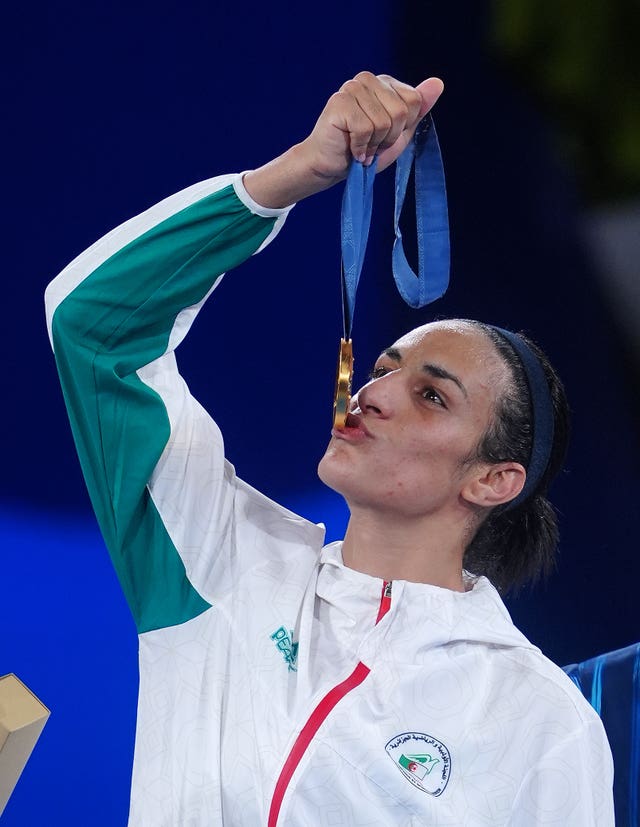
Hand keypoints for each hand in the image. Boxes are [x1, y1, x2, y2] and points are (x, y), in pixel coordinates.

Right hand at [302, 72, 443, 181]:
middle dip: (388, 138)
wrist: (331, 168)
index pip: (415, 101)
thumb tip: (438, 82)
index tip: (385, 137)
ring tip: (361, 147)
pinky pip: (365, 129)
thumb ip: (418, 109)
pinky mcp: (339, 102)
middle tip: (371, 144)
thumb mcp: (399, 133)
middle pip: (401, 112)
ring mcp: (352, 88)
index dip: (402, 128)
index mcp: (385, 83)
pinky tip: (352, 149)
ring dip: (373, 145)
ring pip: (383, 122)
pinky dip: (361, 147)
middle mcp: (368, 80)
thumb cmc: (363, 151)